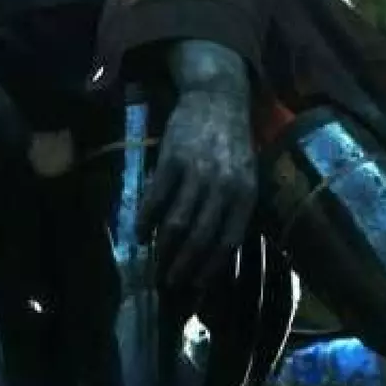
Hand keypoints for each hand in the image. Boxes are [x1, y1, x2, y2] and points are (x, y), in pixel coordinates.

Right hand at [141, 40, 257, 292]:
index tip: (196, 287)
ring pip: (178, 222)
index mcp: (245, 193)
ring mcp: (197, 172)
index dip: (211, 268)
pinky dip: (146, 219)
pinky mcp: (172, 159)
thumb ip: (235, 208)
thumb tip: (219, 251)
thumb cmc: (233, 144)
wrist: (217, 98)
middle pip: (201, 237)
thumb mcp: (246, 175)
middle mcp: (223, 186)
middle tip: (170, 283)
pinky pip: (156, 198)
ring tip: (155, 264)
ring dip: (164, 249)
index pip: (228, 241)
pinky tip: (140, 233)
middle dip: (184, 265)